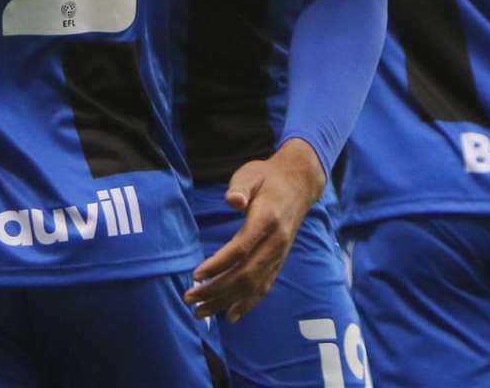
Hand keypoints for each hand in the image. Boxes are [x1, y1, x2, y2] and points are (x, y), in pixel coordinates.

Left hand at [184, 138, 324, 320]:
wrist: (299, 183)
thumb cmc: (267, 177)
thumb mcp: (251, 173)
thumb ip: (240, 187)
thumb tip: (233, 200)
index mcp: (267, 219)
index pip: (241, 248)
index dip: (218, 264)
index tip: (196, 275)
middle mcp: (275, 242)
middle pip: (245, 274)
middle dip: (216, 290)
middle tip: (190, 298)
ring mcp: (279, 254)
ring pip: (253, 285)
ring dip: (226, 301)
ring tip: (201, 312)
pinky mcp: (280, 260)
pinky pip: (264, 287)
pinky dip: (248, 304)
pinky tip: (231, 316)